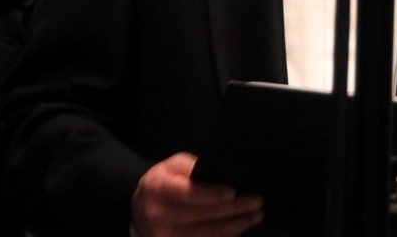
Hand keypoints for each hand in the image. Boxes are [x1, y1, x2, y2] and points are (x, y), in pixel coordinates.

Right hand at [131, 153, 262, 236]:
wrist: (140, 207)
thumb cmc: (164, 182)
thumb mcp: (172, 166)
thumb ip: (193, 166)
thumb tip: (224, 172)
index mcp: (157, 188)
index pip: (187, 192)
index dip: (211, 194)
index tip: (233, 192)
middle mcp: (157, 214)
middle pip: (201, 215)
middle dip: (233, 209)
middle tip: (257, 202)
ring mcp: (163, 235)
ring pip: (205, 233)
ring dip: (235, 225)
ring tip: (256, 215)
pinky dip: (225, 235)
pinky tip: (241, 227)